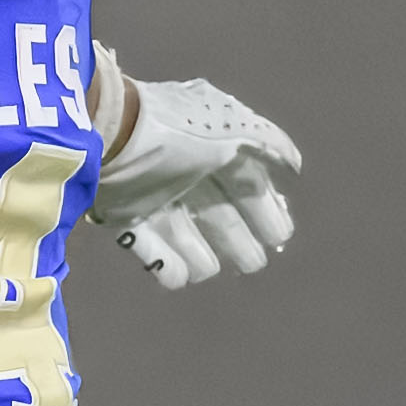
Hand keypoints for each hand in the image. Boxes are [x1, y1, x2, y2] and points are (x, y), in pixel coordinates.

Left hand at [85, 72, 298, 286]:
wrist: (111, 134)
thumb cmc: (177, 130)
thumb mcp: (233, 129)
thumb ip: (267, 144)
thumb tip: (293, 163)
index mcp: (211, 144)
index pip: (245, 180)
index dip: (264, 206)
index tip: (280, 234)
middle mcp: (183, 168)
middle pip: (216, 211)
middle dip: (237, 236)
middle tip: (255, 262)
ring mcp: (151, 191)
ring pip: (182, 231)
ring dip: (200, 253)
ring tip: (212, 269)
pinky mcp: (122, 211)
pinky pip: (145, 242)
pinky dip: (163, 261)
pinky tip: (181, 277)